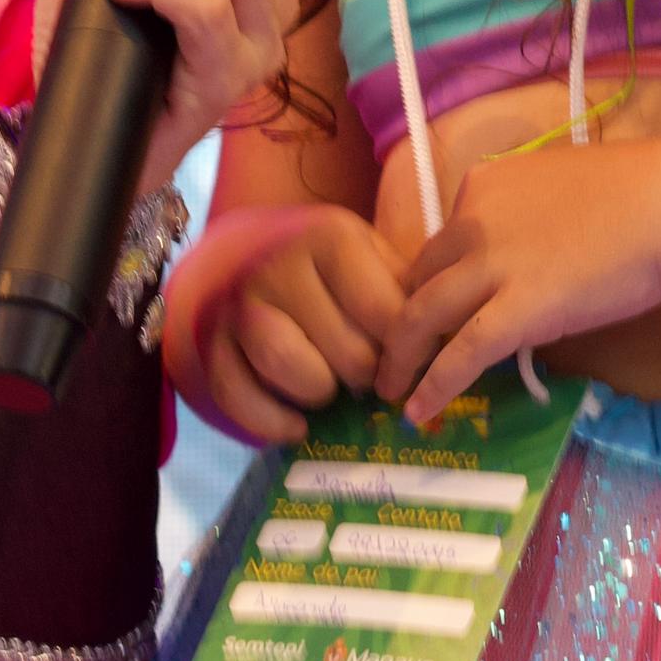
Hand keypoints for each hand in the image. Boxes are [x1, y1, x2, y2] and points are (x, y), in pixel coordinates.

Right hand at [170, 205, 409, 444]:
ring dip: (321, 393)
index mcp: (330, 236)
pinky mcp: (211, 342)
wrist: (244, 251)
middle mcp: (279, 264)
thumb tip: (450, 342)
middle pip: (347, 352)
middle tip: (370, 377)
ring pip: (292, 369)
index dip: (409, 353)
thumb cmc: (328, 266)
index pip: (388, 315)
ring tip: (330, 387)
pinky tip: (295, 425)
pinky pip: (239, 396)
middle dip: (367, 377)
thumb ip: (407, 290)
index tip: (411, 361)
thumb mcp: (371, 256)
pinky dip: (271, 423)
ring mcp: (240, 303)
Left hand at [376, 140, 660, 426]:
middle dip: (400, 320)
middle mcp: (472, 221)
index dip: (434, 282)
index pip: (442, 243)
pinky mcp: (518, 309)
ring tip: (390, 390)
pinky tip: (419, 411)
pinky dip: (434, 385)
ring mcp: (491, 265)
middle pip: (419, 278)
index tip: (433, 311)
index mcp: (483, 186)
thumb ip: (528, 218)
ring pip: (421, 315)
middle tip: (393, 355)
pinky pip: (462, 354)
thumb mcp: (560, 189)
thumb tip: (527, 258)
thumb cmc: (639, 194)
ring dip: (400, 358)